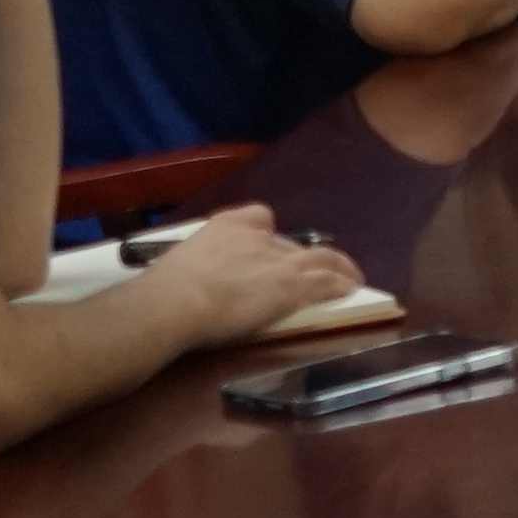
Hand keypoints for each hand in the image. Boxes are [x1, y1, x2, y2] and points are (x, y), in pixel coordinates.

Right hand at [140, 205, 365, 343]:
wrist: (176, 301)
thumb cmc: (166, 289)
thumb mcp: (180, 265)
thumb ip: (197, 267)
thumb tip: (192, 283)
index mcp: (226, 226)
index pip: (259, 217)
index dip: (270, 234)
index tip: (272, 245)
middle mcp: (257, 236)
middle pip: (291, 244)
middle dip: (302, 259)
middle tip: (311, 273)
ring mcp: (279, 259)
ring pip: (321, 258)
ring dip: (339, 268)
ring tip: (351, 278)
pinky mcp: (293, 285)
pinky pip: (328, 281)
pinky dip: (342, 284)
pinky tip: (352, 291)